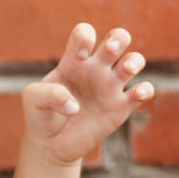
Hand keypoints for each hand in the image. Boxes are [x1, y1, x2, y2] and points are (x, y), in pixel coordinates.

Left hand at [21, 24, 153, 165]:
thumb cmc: (40, 114)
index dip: (86, 37)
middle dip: (119, 38)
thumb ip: (49, 94)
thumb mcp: (33, 100)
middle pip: (117, 38)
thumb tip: (74, 106)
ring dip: (135, 60)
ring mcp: (110, 87)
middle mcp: (95, 70)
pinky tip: (137, 94)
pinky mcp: (121, 108)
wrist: (50, 143)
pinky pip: (143, 92)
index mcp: (73, 61)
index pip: (84, 34)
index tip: (82, 55)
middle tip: (110, 50)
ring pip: (135, 61)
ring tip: (125, 70)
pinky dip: (146, 90)